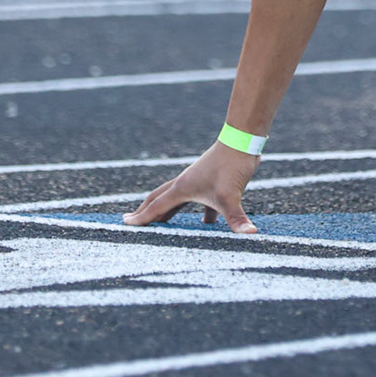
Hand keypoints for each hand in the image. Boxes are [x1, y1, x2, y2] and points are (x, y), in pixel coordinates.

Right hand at [123, 141, 261, 232]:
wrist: (242, 142)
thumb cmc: (231, 165)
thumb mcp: (231, 196)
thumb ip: (236, 218)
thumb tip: (249, 234)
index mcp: (182, 188)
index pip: (156, 206)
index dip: (141, 217)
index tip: (125, 223)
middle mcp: (186, 184)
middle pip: (159, 199)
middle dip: (146, 211)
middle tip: (131, 220)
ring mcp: (198, 182)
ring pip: (178, 200)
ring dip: (169, 212)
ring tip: (162, 224)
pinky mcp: (212, 182)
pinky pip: (202, 202)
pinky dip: (202, 214)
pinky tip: (208, 224)